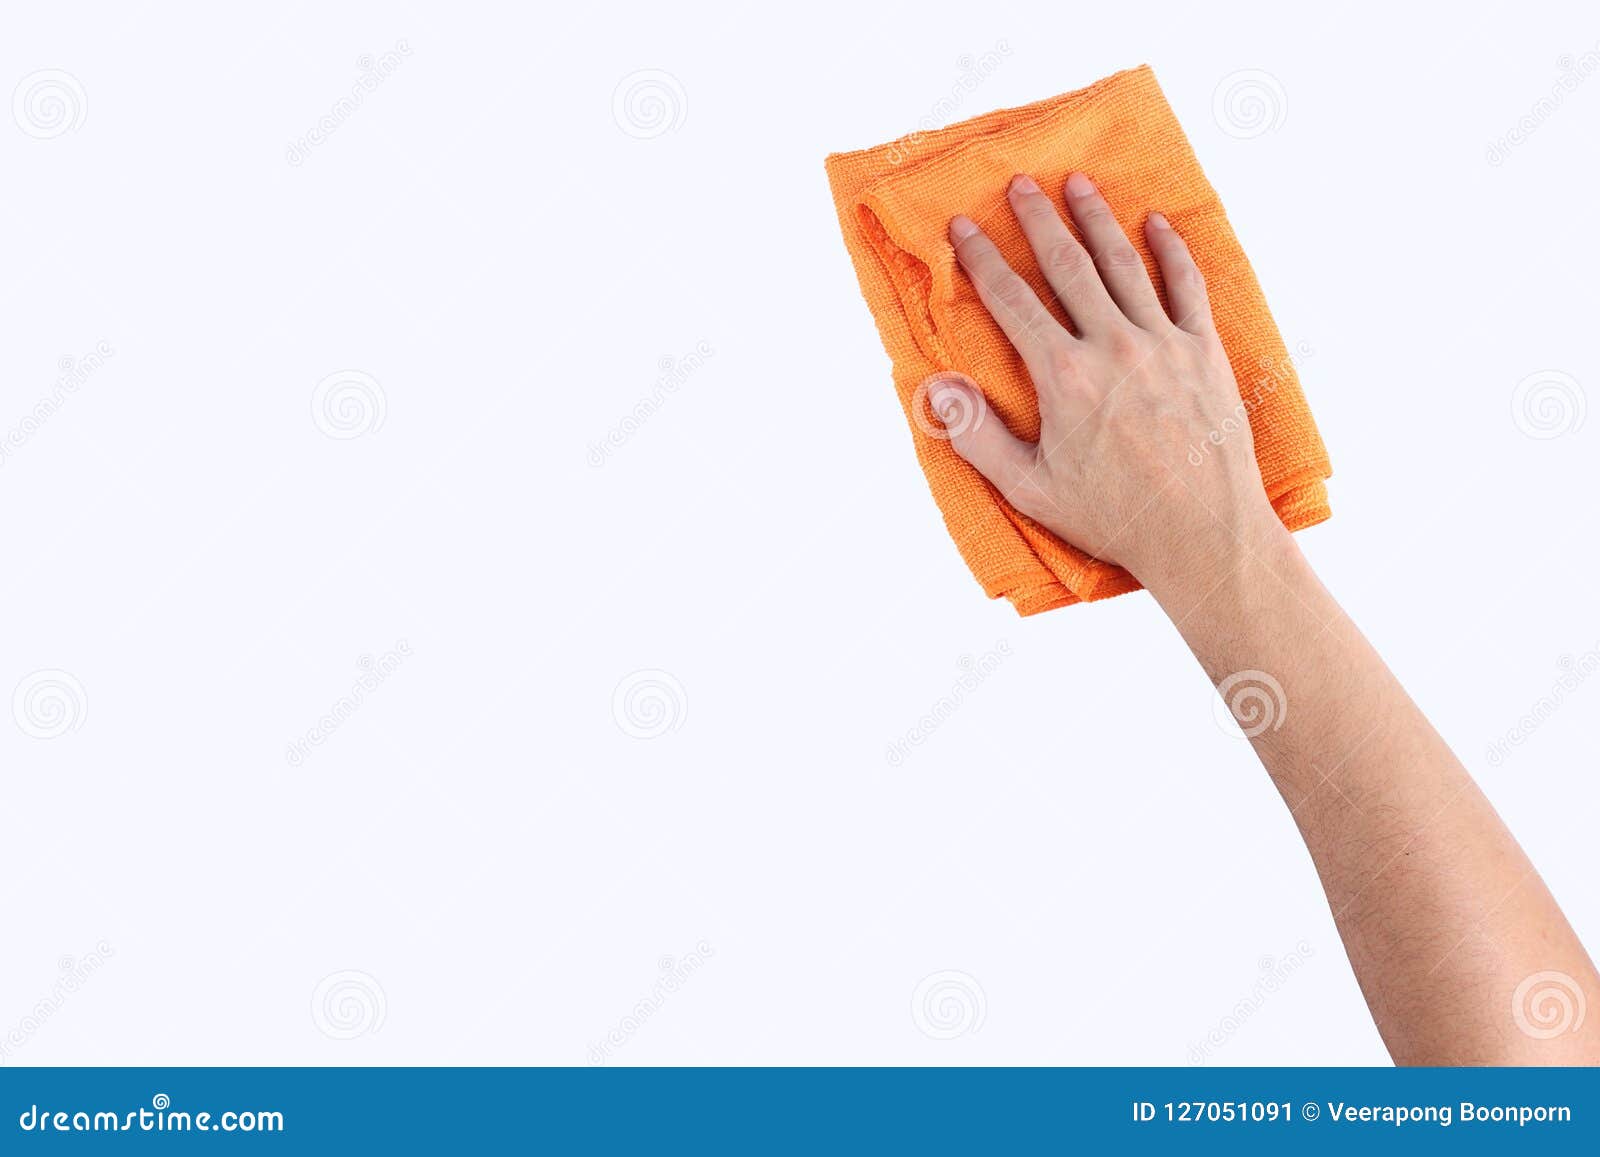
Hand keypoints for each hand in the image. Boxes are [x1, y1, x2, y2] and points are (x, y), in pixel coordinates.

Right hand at [931, 172, 1283, 593]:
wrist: (1203, 533)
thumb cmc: (1114, 518)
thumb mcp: (1031, 489)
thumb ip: (979, 437)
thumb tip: (938, 390)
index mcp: (1064, 375)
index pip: (1012, 300)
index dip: (983, 259)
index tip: (963, 226)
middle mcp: (1114, 344)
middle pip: (1068, 264)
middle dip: (1039, 218)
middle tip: (1020, 184)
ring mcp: (1164, 343)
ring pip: (1124, 263)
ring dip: (1097, 219)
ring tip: (1079, 185)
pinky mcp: (1205, 351)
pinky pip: (1186, 285)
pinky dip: (1170, 249)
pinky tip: (1157, 224)